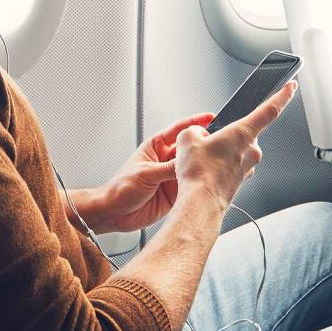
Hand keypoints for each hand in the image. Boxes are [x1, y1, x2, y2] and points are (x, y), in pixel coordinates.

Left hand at [68, 113, 214, 233]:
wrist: (115, 213)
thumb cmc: (120, 188)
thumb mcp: (146, 173)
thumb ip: (169, 168)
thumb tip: (188, 161)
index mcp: (155, 148)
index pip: (178, 131)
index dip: (194, 123)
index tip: (210, 117)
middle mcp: (165, 161)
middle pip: (189, 150)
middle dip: (202, 147)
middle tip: (217, 146)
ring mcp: (171, 177)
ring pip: (192, 168)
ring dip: (202, 168)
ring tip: (214, 166)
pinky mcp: (175, 193)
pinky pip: (190, 186)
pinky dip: (198, 186)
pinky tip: (205, 184)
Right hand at [174, 81, 297, 213]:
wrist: (201, 203)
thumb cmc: (200, 175)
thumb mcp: (187, 139)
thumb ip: (195, 130)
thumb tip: (199, 135)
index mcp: (243, 133)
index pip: (270, 110)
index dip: (282, 96)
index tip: (291, 88)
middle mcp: (252, 151)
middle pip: (243, 133)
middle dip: (226, 135)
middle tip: (206, 144)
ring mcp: (248, 168)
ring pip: (236, 151)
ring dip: (221, 152)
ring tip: (202, 162)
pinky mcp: (241, 180)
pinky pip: (232, 166)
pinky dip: (219, 166)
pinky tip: (206, 172)